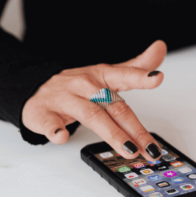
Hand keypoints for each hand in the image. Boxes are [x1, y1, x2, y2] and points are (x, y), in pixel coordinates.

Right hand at [22, 40, 166, 160]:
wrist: (35, 87)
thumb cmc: (77, 86)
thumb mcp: (107, 74)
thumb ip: (135, 67)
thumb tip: (160, 47)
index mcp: (101, 76)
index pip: (124, 75)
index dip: (141, 77)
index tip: (157, 78)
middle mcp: (85, 86)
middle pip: (113, 106)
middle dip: (134, 128)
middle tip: (150, 147)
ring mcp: (64, 99)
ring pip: (90, 115)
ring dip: (111, 134)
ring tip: (128, 148)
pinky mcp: (43, 113)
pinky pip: (49, 122)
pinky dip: (54, 130)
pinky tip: (61, 137)